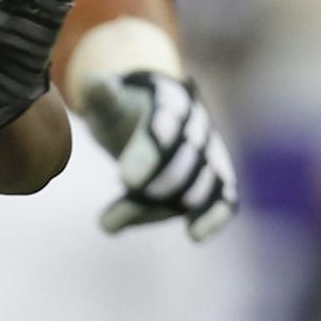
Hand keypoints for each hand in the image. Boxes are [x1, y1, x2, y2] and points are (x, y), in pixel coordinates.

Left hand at [83, 69, 237, 241]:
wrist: (151, 115)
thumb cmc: (123, 109)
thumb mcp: (105, 100)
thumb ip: (100, 94)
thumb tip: (95, 84)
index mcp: (171, 101)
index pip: (164, 127)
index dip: (148, 153)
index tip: (125, 180)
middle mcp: (197, 127)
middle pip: (183, 161)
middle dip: (151, 188)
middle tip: (110, 211)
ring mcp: (211, 154)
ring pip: (194, 187)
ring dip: (154, 210)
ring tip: (106, 224)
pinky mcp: (217, 179)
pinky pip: (225, 198)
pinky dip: (214, 217)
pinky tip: (194, 236)